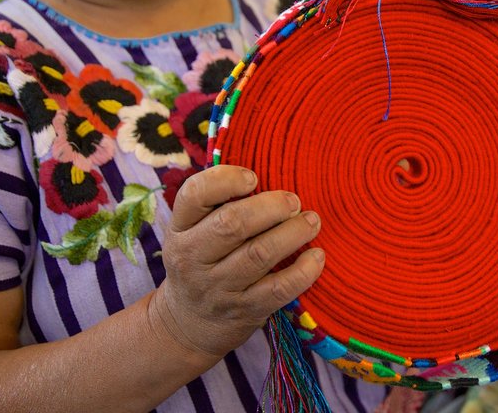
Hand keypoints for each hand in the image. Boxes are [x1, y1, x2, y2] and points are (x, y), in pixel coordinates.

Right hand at [149, 165, 323, 359]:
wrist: (187, 326)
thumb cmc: (201, 264)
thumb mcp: (192, 234)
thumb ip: (218, 206)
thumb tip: (271, 172)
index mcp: (180, 229)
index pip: (194, 195)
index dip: (226, 179)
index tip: (253, 178)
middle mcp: (193, 258)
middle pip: (232, 224)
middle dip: (271, 206)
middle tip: (294, 201)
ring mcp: (218, 287)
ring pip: (259, 254)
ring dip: (293, 233)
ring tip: (312, 221)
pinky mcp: (244, 311)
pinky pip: (278, 289)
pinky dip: (303, 271)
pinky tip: (317, 256)